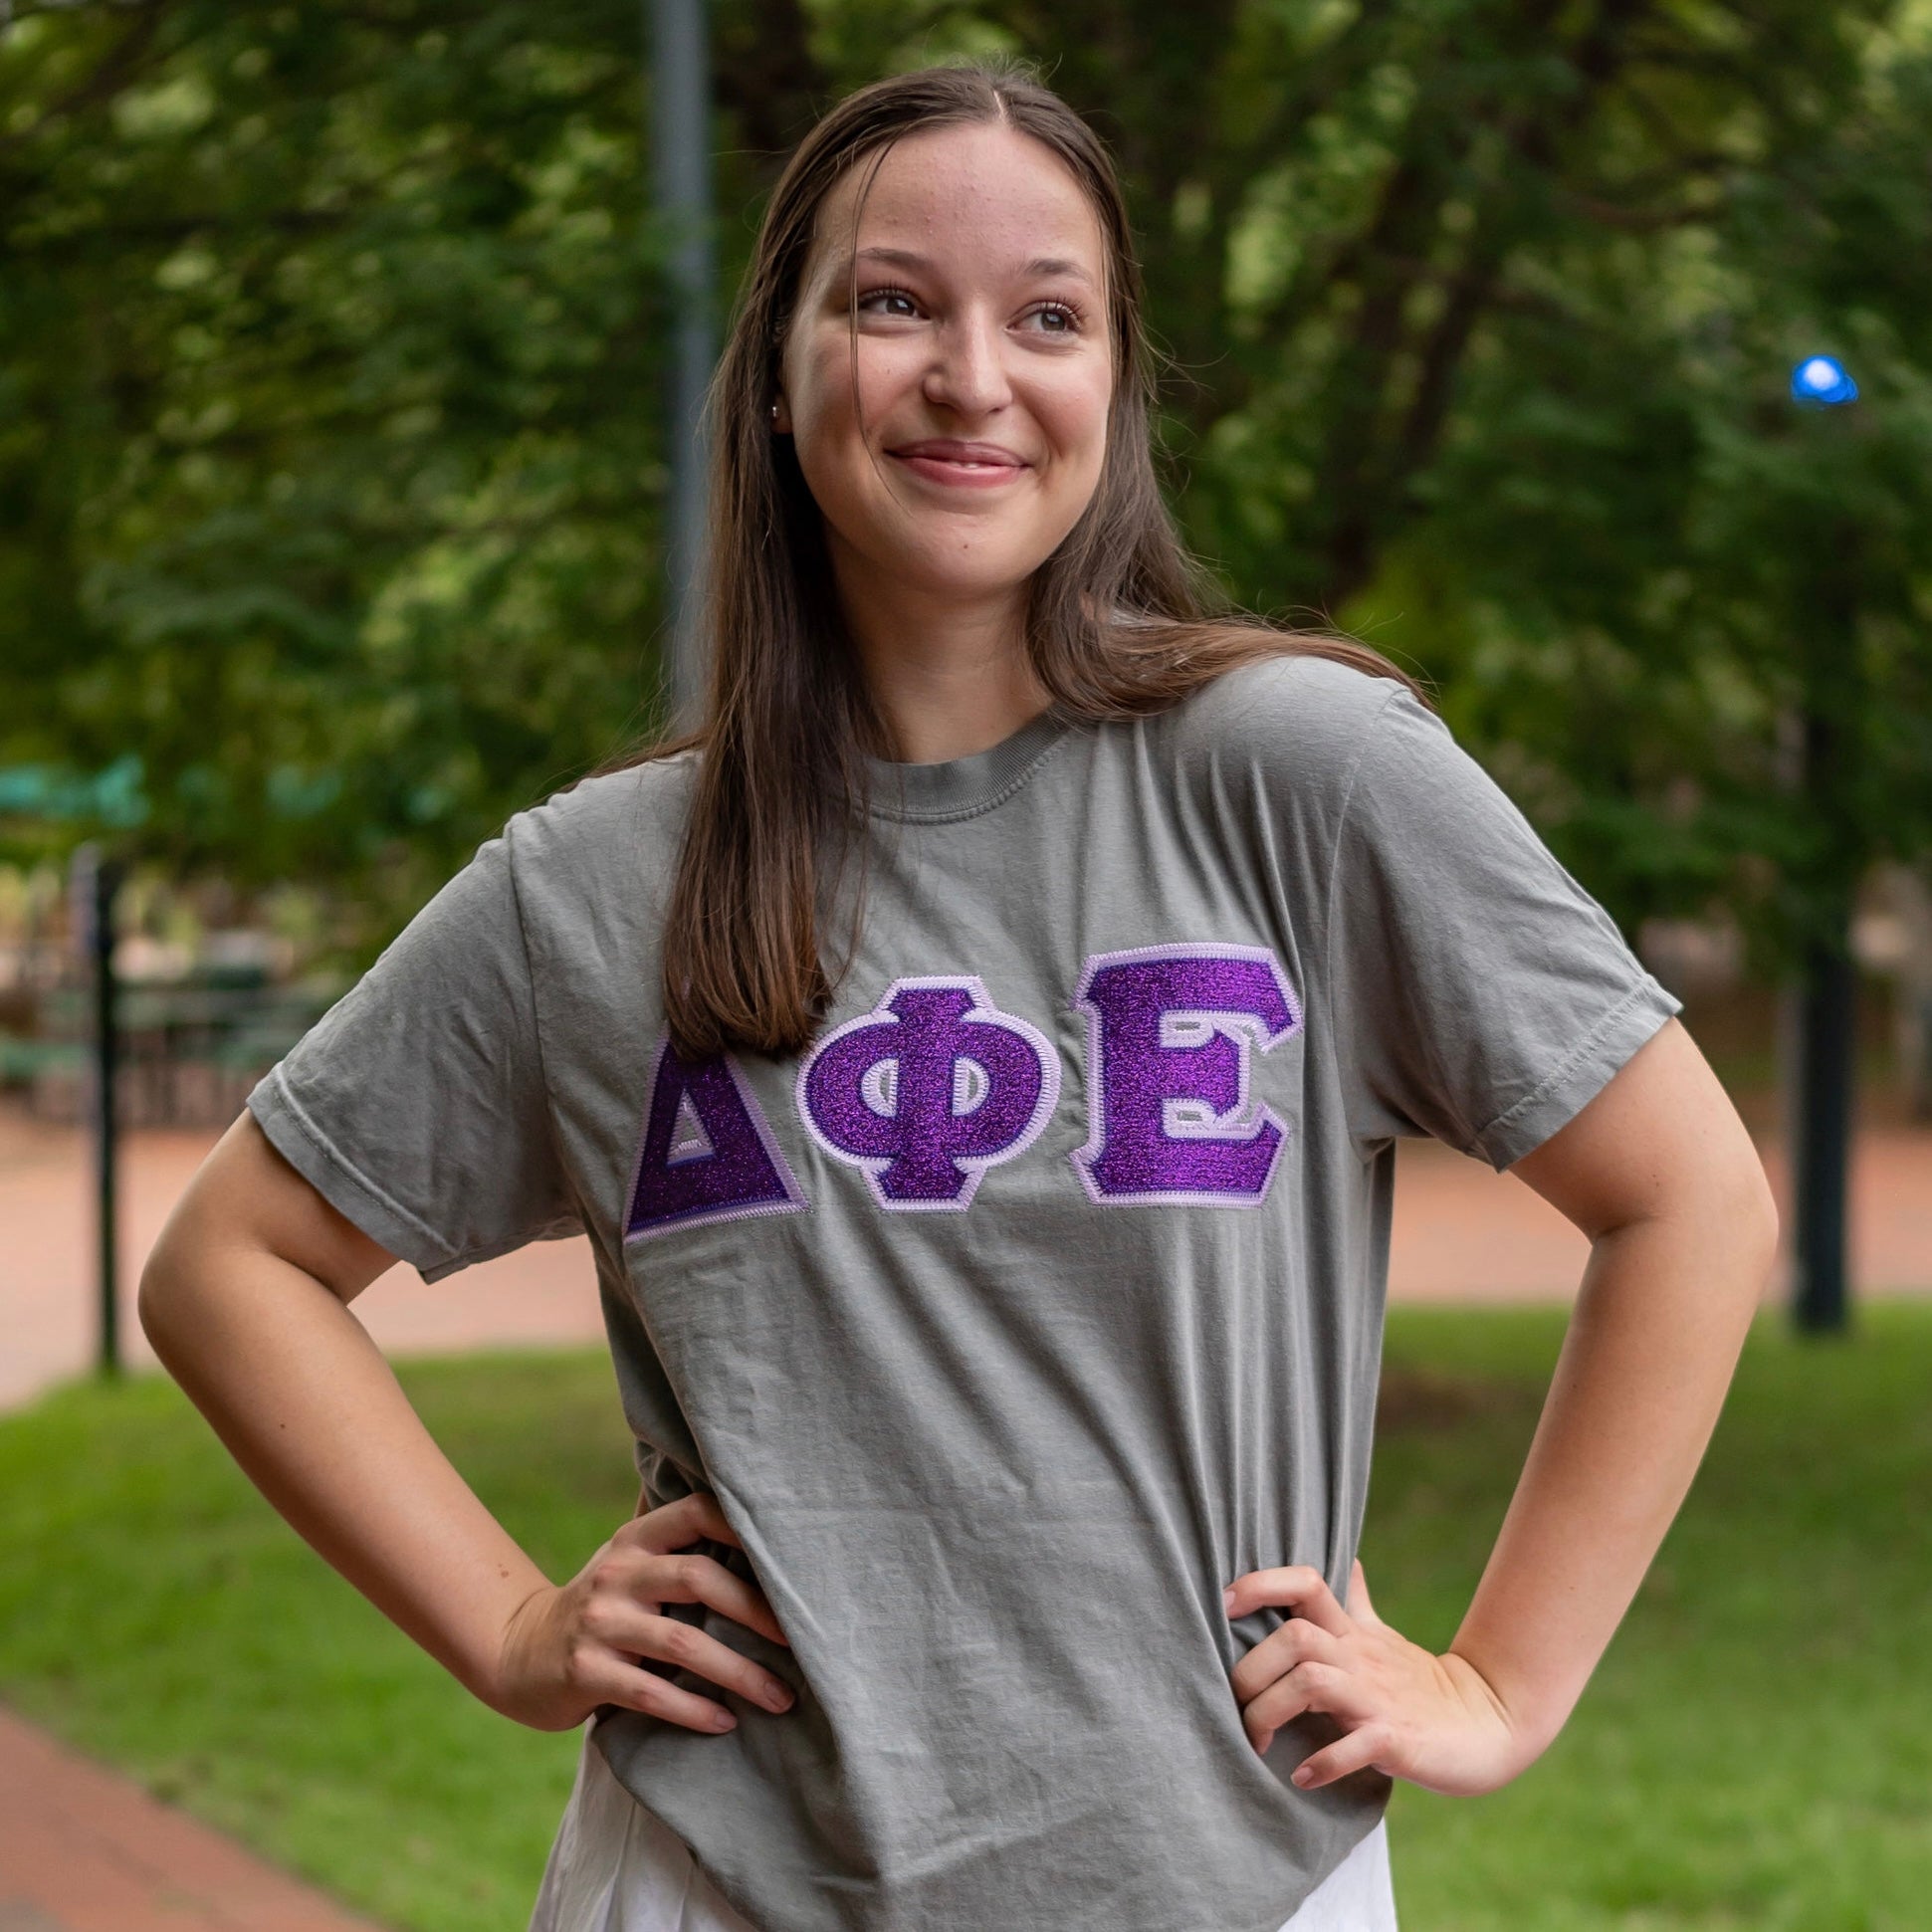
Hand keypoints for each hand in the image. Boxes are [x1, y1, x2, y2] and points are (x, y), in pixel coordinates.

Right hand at [488, 1492, 794, 1734]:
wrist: (520, 1655)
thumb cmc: (602, 1607)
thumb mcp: (629, 1563)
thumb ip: (677, 1542)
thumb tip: (749, 1512)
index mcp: (636, 1541)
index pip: (695, 1512)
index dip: (743, 1528)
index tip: (793, 1559)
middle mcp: (618, 1573)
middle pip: (699, 1578)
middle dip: (758, 1612)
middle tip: (804, 1643)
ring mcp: (599, 1622)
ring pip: (682, 1642)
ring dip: (739, 1673)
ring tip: (780, 1697)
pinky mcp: (585, 1672)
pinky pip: (651, 1692)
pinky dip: (693, 1709)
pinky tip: (725, 1722)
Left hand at [1224, 1560, 1525, 1795]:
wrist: (1485, 1724)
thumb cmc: (1420, 1683)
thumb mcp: (1382, 1637)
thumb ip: (1356, 1604)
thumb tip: (1345, 1563)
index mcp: (1351, 1632)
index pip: (1306, 1583)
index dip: (1261, 1584)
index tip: (1224, 1603)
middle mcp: (1358, 1658)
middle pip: (1294, 1636)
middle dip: (1250, 1669)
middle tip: (1233, 1704)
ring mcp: (1377, 1698)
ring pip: (1311, 1682)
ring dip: (1271, 1711)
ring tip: (1256, 1740)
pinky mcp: (1396, 1740)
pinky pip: (1354, 1745)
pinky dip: (1322, 1763)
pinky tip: (1302, 1777)